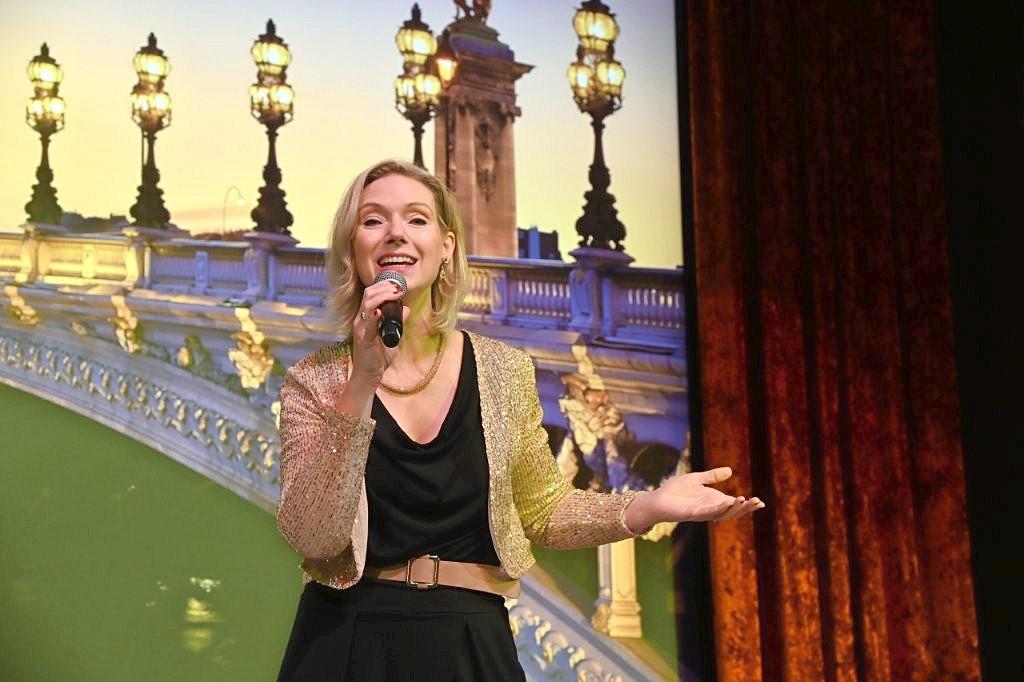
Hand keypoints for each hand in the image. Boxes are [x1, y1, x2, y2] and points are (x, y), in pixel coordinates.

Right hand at [349, 280, 408, 383]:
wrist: (369, 376)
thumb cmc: (378, 357)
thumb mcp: (392, 336)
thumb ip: (398, 322)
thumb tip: (406, 309)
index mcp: (366, 317)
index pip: (371, 294)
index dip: (384, 286)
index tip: (398, 285)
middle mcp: (361, 320)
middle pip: (368, 294)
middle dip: (384, 287)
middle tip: (399, 288)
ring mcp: (361, 328)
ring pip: (368, 304)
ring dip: (382, 296)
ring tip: (395, 294)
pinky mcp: (363, 339)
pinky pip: (367, 324)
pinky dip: (374, 316)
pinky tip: (381, 312)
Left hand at [624, 467, 764, 531]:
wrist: (657, 499)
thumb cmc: (674, 490)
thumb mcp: (696, 478)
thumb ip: (712, 476)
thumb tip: (730, 471)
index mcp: (713, 500)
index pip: (734, 504)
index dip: (747, 504)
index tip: (760, 502)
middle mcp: (710, 508)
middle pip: (732, 511)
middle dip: (746, 508)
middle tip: (758, 502)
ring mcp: (702, 512)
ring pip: (723, 513)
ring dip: (735, 509)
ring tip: (746, 501)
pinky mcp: (692, 514)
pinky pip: (707, 512)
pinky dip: (718, 509)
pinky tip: (727, 503)